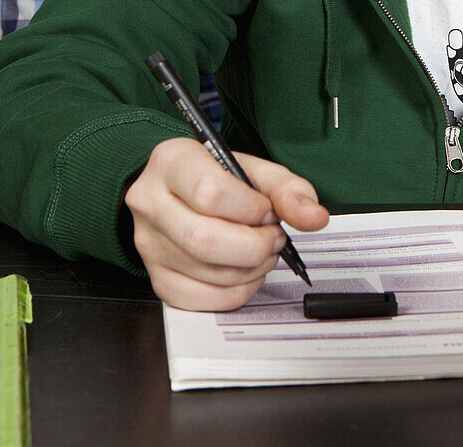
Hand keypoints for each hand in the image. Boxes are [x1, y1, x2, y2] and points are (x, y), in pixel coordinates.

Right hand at [124, 137, 328, 309]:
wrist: (177, 190)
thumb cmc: (214, 176)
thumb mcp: (252, 169)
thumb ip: (286, 189)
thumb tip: (314, 216)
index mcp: (171, 162)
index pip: (210, 194)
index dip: (252, 210)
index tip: (268, 211)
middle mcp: (150, 202)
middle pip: (205, 240)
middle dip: (255, 245)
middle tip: (273, 237)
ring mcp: (148, 244)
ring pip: (207, 273)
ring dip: (251, 269)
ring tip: (262, 251)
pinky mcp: (157, 277)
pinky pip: (202, 300)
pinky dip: (236, 292)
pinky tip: (245, 271)